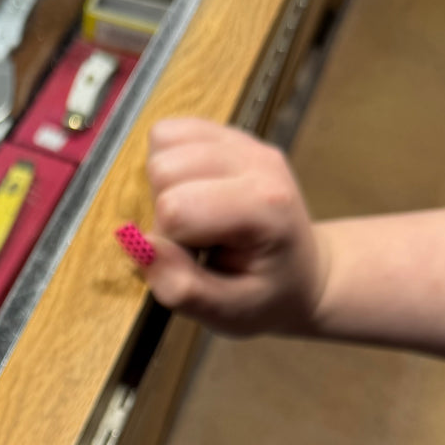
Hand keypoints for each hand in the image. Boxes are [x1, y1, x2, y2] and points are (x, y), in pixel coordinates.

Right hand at [140, 118, 328, 336]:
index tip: (191, 261)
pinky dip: (167, 161)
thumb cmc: (266, 296)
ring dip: (163, 185)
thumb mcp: (227, 313)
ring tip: (193, 215)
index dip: (166, 242)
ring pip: (162, 142)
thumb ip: (182, 289)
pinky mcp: (228, 134)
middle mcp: (256, 161)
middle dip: (162, 210)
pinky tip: (190, 192)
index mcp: (264, 206)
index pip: (176, 208)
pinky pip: (170, 131)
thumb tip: (141, 248)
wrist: (304, 272)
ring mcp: (244, 141)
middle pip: (165, 168)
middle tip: (192, 239)